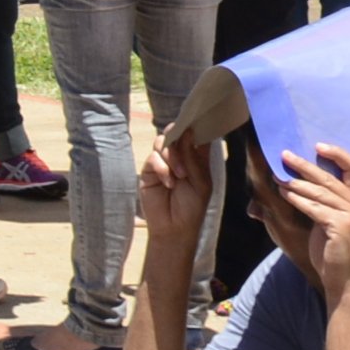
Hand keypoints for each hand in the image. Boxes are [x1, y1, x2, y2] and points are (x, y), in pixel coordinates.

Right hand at [136, 128, 217, 285]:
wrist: (174, 228)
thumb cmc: (192, 208)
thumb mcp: (200, 183)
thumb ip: (193, 157)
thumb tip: (187, 132)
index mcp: (196, 157)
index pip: (195, 134)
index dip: (195, 126)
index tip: (196, 122)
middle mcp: (179, 156)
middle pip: (176, 133)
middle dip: (180, 137)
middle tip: (184, 146)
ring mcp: (163, 162)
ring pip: (163, 142)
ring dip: (173, 156)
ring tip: (179, 175)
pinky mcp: (149, 169)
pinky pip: (153, 157)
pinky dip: (162, 168)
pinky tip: (168, 183)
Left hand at [270, 141, 349, 305]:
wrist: (343, 282)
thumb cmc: (334, 252)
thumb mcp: (330, 222)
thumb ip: (322, 203)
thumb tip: (296, 181)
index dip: (337, 154)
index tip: (317, 145)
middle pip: (329, 177)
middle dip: (304, 165)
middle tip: (285, 155)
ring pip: (319, 192)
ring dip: (296, 182)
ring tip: (278, 176)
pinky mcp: (341, 227)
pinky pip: (315, 208)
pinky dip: (298, 199)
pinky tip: (285, 193)